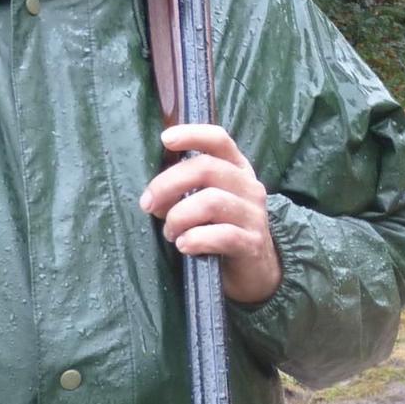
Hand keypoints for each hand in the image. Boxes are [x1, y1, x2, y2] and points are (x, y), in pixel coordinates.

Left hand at [140, 124, 282, 305]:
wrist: (255, 269)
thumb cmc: (221, 229)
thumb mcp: (207, 202)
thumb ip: (185, 190)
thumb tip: (152, 195)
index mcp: (237, 169)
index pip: (219, 140)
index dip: (192, 134)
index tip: (166, 139)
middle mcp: (249, 186)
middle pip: (207, 168)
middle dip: (168, 184)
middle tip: (149, 205)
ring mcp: (254, 215)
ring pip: (211, 201)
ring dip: (179, 217)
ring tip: (171, 233)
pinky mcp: (252, 243)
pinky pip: (221, 235)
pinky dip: (195, 239)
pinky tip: (184, 245)